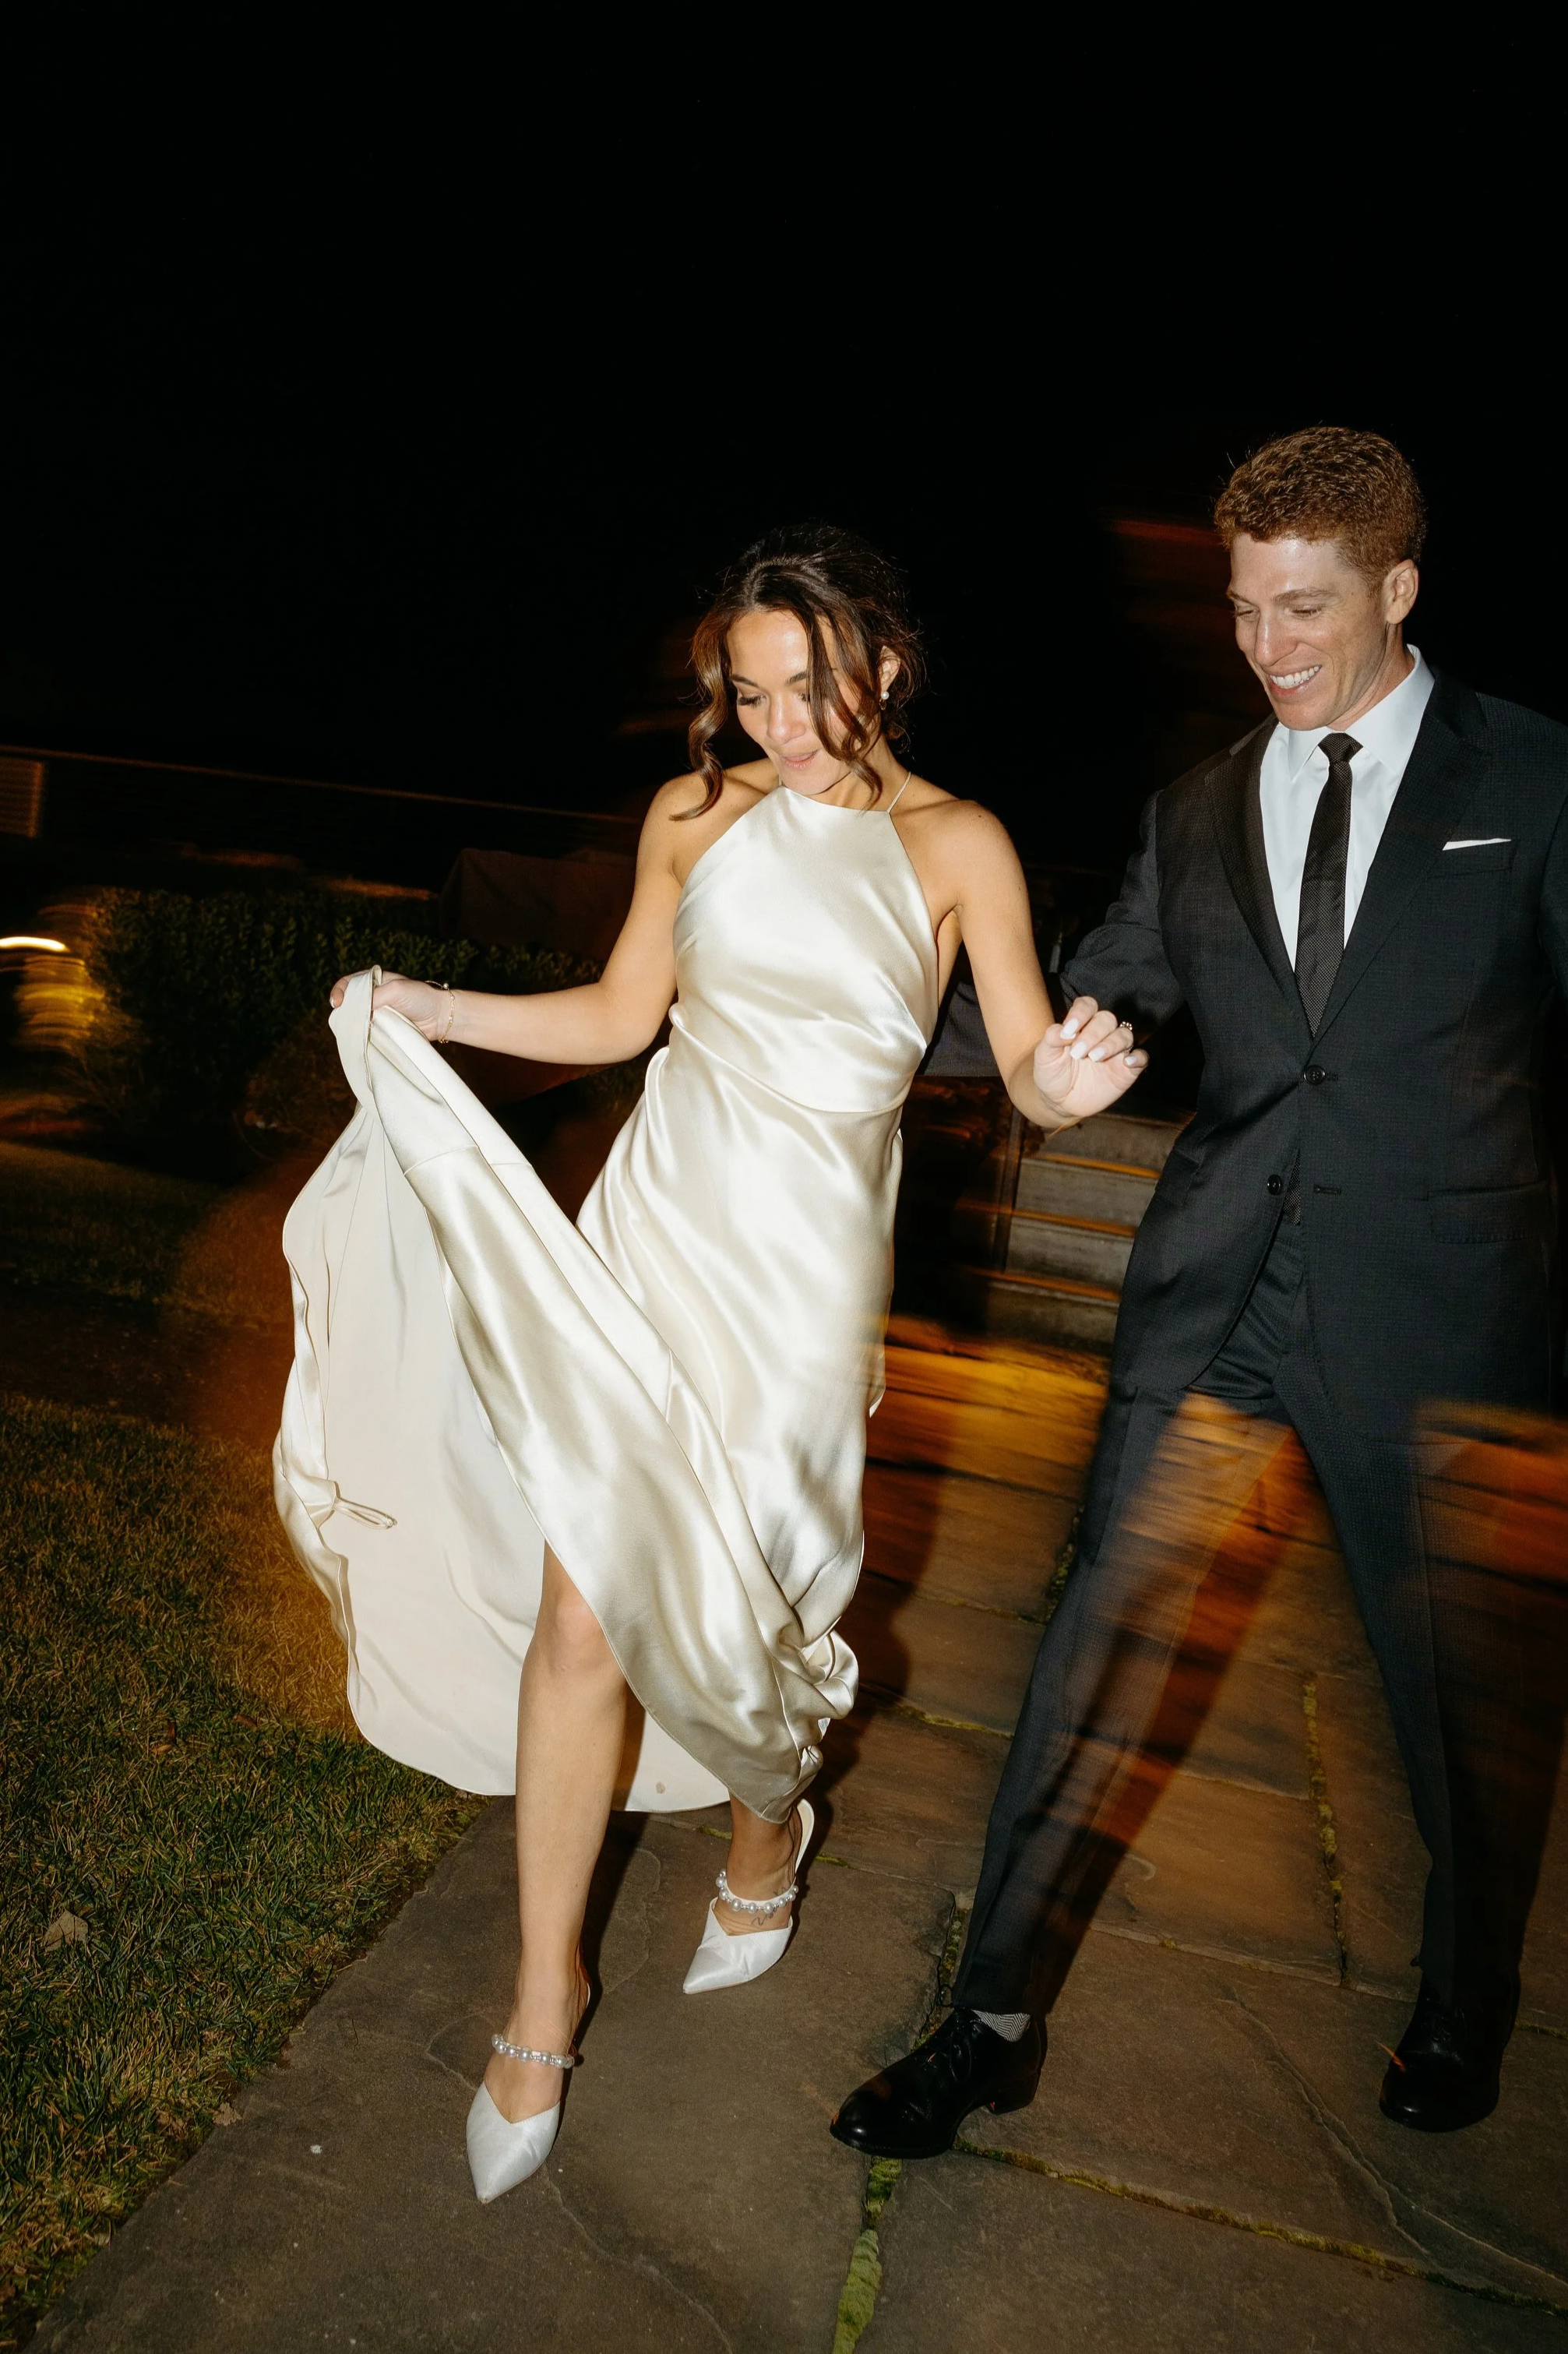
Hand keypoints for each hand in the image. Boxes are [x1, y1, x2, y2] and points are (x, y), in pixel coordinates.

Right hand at [328, 969, 452, 1041]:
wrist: (440, 1017)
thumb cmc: (420, 998)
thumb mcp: (395, 990)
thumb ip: (374, 997)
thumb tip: (356, 1010)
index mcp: (374, 981)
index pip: (348, 983)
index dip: (339, 992)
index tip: (337, 1003)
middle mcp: (373, 996)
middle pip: (349, 1003)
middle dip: (344, 1011)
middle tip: (343, 1020)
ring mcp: (377, 1013)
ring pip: (357, 1019)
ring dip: (353, 1024)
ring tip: (351, 1030)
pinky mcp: (382, 1028)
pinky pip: (367, 1031)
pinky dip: (362, 1034)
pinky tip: (359, 1038)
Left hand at [1032, 996, 1146, 1123]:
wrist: (1058, 1102)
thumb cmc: (1052, 1073)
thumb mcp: (1044, 1056)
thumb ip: (1051, 1038)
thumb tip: (1065, 1029)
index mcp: (1081, 1024)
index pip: (1087, 1006)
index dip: (1081, 1013)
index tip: (1069, 1029)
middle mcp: (1101, 1034)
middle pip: (1107, 1019)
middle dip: (1093, 1033)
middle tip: (1077, 1053)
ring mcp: (1116, 1051)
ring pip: (1124, 1035)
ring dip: (1111, 1044)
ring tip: (1094, 1058)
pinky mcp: (1127, 1070)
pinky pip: (1143, 1057)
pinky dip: (1139, 1057)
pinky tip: (1128, 1062)